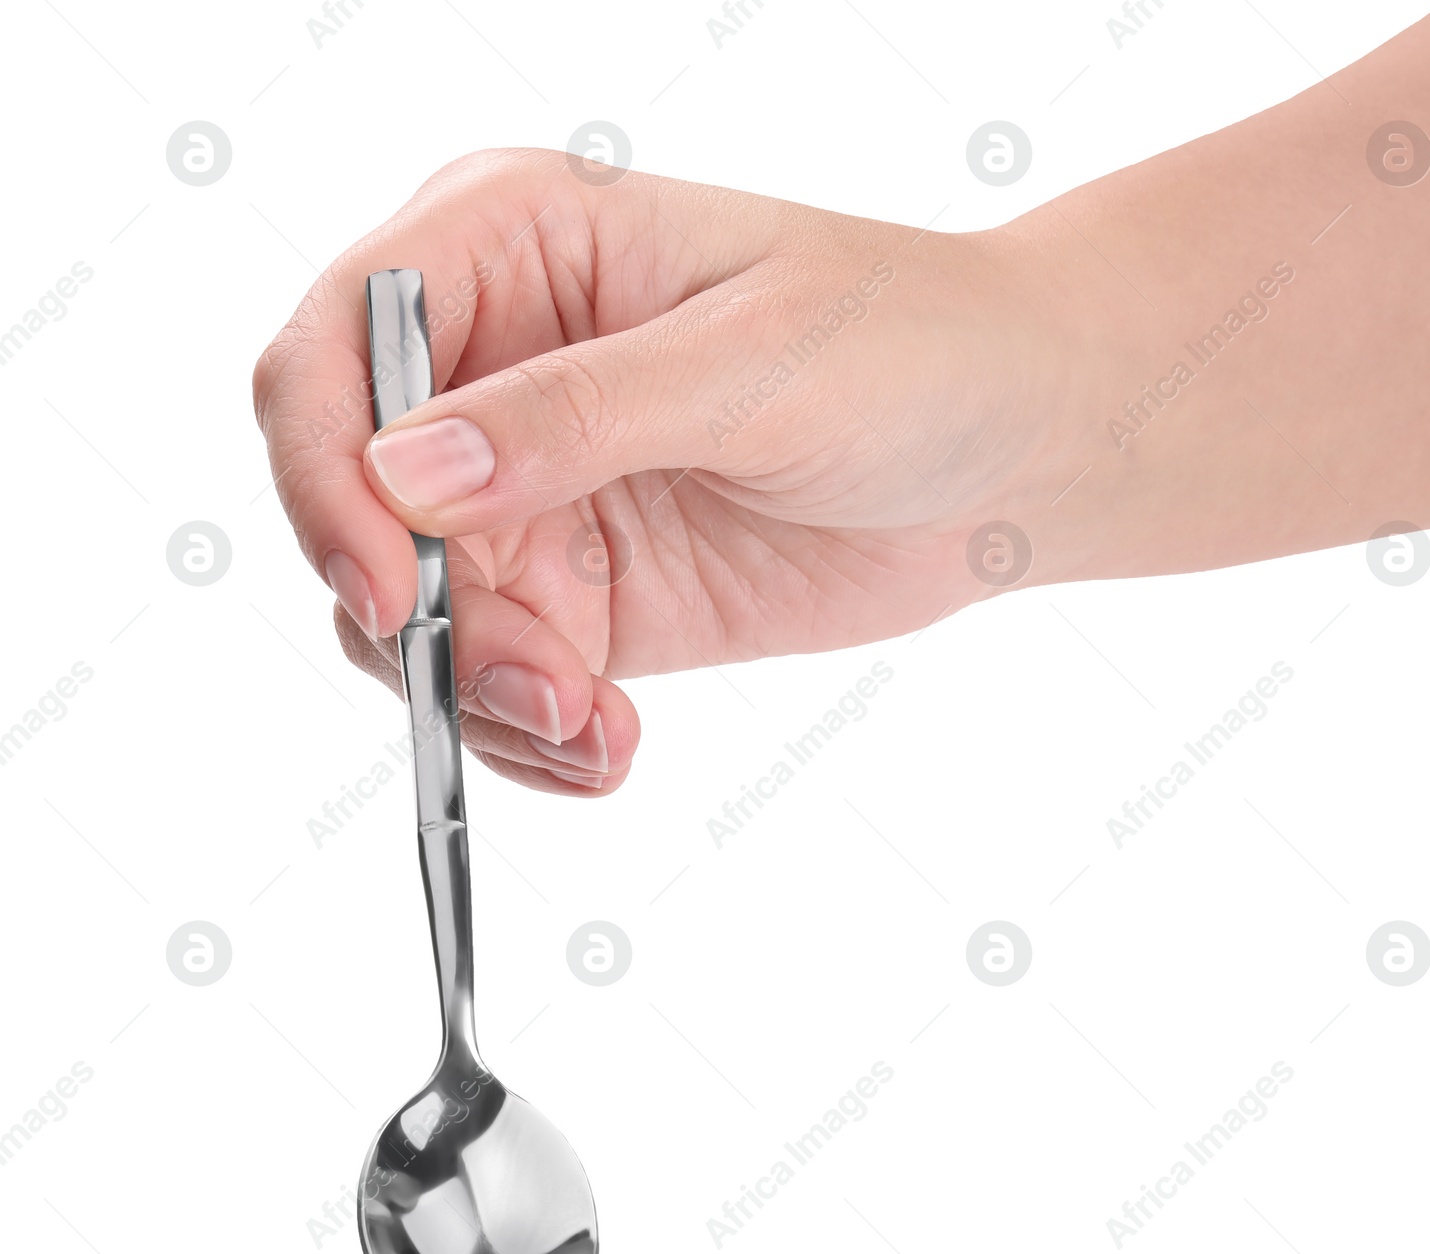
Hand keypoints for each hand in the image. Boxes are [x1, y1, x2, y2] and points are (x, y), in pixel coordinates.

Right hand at [252, 149, 1067, 794]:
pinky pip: (503, 679)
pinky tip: (606, 747)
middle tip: (544, 690)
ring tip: (597, 730)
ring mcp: (535, 491)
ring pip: (421, 618)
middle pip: (361, 510)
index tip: (392, 593)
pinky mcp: (584, 593)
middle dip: (428, 623)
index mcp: (512, 247)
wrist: (1015, 448)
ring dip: (485, 696)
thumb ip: (578, 414)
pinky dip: (533, 735)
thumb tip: (408, 474)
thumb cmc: (913, 346)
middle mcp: (497, 370)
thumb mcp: (754, 361)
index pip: (336, 351)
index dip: (330, 477)